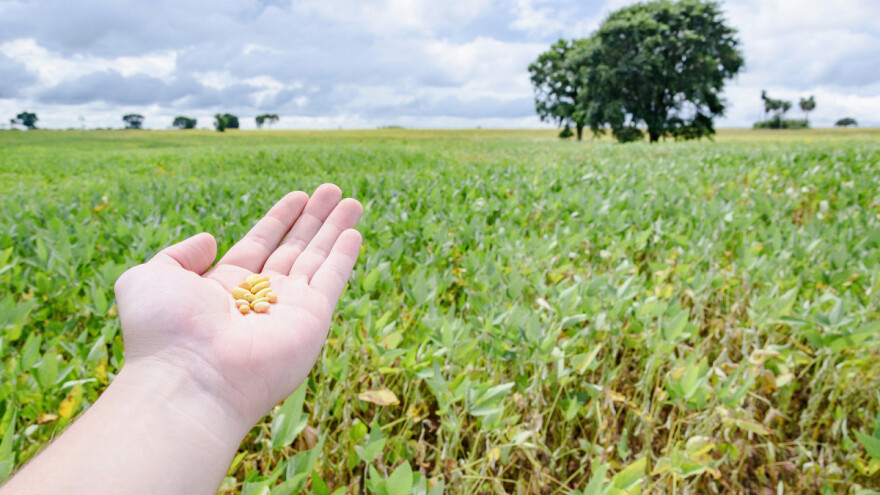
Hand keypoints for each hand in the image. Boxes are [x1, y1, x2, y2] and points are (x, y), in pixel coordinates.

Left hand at [113, 183, 362, 425]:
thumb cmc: (164, 332)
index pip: (260, 243)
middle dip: (314, 219)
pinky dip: (344, 256)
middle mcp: (260, 298)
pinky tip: (355, 232)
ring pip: (317, 259)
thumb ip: (178, 254)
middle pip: (294, 248)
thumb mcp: (150, 277)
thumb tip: (210, 240)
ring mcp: (288, 309)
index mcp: (225, 287)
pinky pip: (331, 280)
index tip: (300, 196)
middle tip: (333, 190)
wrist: (191, 379)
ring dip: (335, 229)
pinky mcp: (312, 320)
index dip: (280, 219)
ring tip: (352, 200)